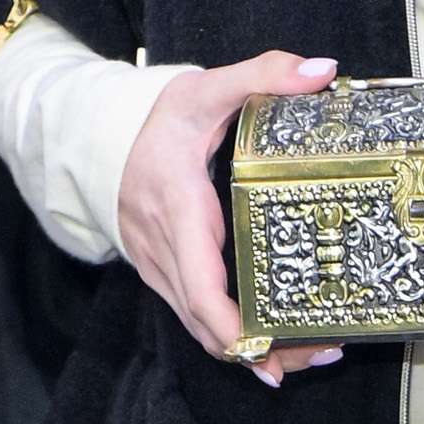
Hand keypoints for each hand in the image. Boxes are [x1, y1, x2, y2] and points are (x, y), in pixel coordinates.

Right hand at [116, 52, 344, 383]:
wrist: (99, 137)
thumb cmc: (158, 119)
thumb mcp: (206, 88)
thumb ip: (264, 75)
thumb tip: (323, 71)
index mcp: (179, 210)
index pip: (199, 286)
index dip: (232, 326)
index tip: (267, 349)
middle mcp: (165, 251)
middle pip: (209, 323)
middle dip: (263, 348)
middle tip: (324, 352)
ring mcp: (160, 269)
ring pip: (202, 329)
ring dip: (253, 350)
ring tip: (312, 352)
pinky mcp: (165, 274)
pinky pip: (196, 318)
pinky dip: (233, 337)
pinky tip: (273, 342)